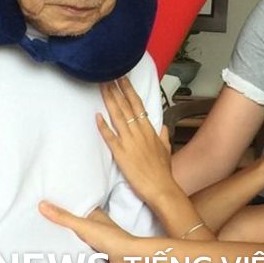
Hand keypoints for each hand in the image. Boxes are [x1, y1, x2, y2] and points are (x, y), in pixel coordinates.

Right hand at [39, 201, 138, 262]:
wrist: (127, 259)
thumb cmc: (110, 239)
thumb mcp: (83, 226)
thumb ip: (63, 217)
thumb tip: (42, 204)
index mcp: (94, 214)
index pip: (75, 207)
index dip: (61, 206)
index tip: (44, 205)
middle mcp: (95, 225)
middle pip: (74, 224)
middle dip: (60, 225)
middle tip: (39, 224)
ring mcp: (95, 239)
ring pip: (76, 238)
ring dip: (65, 240)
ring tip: (44, 239)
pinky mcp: (96, 253)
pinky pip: (80, 251)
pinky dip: (71, 252)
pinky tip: (58, 254)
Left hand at [98, 78, 173, 203]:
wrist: (162, 188)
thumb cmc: (163, 171)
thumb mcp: (166, 150)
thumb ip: (164, 137)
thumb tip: (164, 128)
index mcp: (150, 130)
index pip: (138, 105)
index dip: (129, 91)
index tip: (122, 78)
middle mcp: (139, 132)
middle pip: (126, 106)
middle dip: (116, 90)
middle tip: (108, 74)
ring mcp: (130, 142)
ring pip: (118, 117)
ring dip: (109, 101)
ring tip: (102, 87)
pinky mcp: (121, 154)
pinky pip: (110, 138)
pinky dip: (103, 127)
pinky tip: (97, 116)